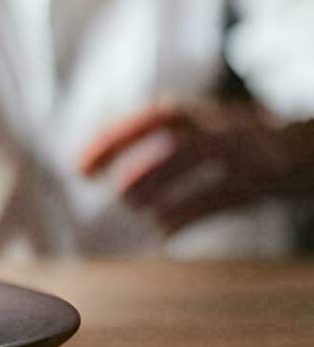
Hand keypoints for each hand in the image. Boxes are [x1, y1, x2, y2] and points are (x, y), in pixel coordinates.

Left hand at [79, 101, 313, 233]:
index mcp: (207, 117)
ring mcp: (246, 155)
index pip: (153, 118)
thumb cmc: (254, 148)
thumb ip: (172, 139)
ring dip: (156, 185)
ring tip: (132, 205)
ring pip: (195, 159)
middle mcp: (225, 129)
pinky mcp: (267, 183)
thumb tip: (107, 151)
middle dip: (132, 162)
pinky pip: (221, 197)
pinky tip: (162, 229)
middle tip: (105, 187)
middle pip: (172, 138)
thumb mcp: (213, 136)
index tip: (80, 167)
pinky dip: (186, 214)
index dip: (112, 140)